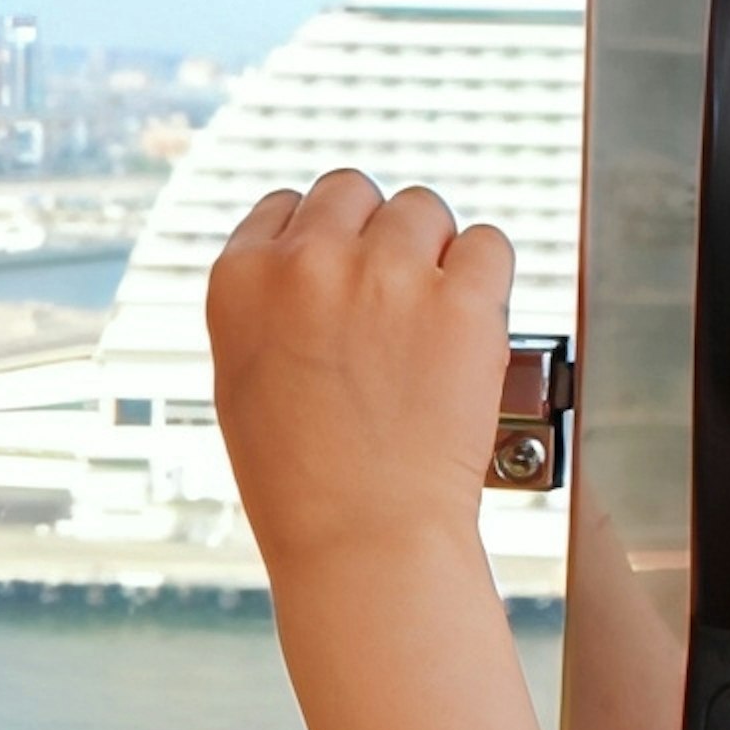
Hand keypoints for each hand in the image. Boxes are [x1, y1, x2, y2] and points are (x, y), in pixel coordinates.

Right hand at [207, 169, 512, 574]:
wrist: (362, 538)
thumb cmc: (299, 482)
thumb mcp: (241, 379)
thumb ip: (268, 304)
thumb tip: (306, 260)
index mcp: (242, 279)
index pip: (284, 206)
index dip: (314, 238)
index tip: (333, 270)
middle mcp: (309, 262)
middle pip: (351, 190)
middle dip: (370, 232)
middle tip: (386, 289)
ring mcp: (388, 274)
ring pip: (422, 208)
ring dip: (430, 250)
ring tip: (428, 314)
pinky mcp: (462, 300)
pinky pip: (487, 243)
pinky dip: (485, 276)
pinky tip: (468, 319)